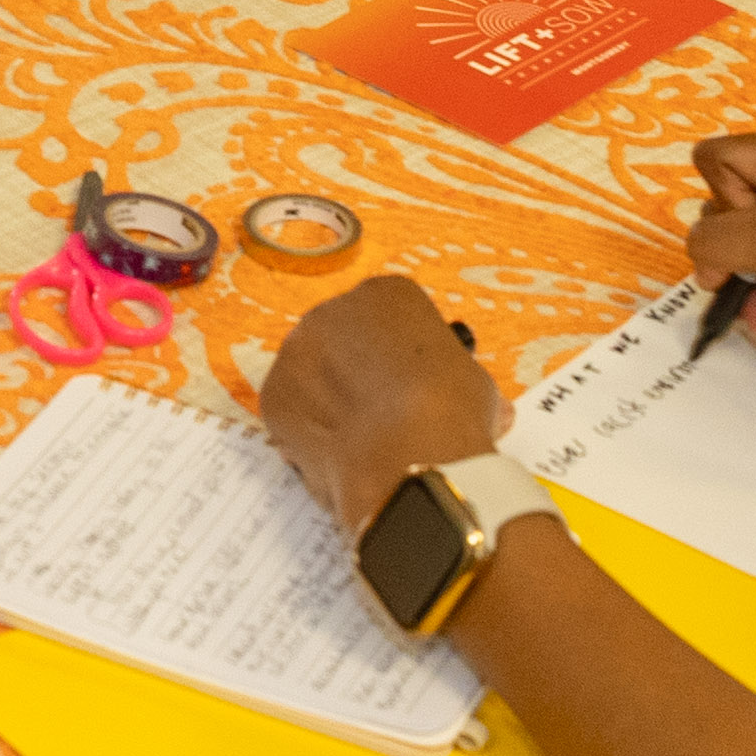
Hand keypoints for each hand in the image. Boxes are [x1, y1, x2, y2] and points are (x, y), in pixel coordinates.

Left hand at [252, 274, 505, 534]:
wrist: (410, 460)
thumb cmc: (452, 415)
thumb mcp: (478, 387)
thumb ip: (461, 384)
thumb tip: (484, 412)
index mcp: (387, 294)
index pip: (392, 316)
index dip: (405, 355)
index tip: (417, 383)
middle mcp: (333, 311)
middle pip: (344, 339)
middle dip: (361, 372)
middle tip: (386, 413)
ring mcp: (296, 353)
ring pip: (313, 375)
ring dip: (331, 402)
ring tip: (364, 442)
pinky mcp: (272, 398)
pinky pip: (293, 414)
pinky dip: (311, 434)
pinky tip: (340, 458)